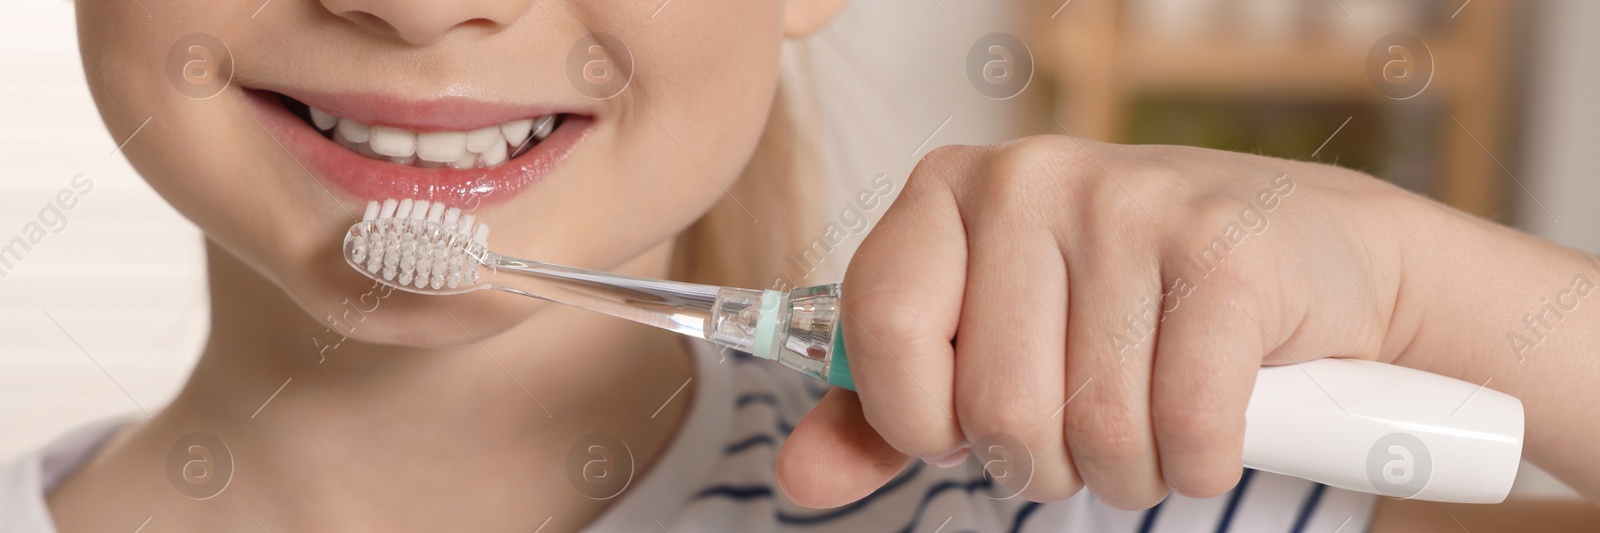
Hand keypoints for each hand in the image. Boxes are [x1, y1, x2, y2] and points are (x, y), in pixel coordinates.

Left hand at [776, 136, 1424, 508]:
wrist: (1314, 255)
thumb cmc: (1132, 302)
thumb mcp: (991, 337)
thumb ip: (886, 407)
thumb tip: (798, 478)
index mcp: (950, 189)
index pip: (877, 327)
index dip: (917, 415)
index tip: (962, 424)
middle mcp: (1030, 178)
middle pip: (993, 404)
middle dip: (1041, 459)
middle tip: (1080, 428)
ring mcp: (1131, 204)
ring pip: (1092, 428)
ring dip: (1126, 468)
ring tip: (1146, 421)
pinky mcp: (1225, 252)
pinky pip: (1183, 427)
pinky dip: (1198, 461)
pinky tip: (1207, 424)